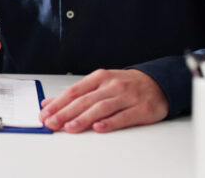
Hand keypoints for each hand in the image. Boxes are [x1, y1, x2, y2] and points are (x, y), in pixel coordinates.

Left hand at [39, 69, 168, 132]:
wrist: (159, 82)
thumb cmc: (126, 85)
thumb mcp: (100, 83)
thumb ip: (76, 94)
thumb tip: (50, 102)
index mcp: (100, 78)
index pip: (74, 91)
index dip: (58, 103)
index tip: (45, 113)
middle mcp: (112, 85)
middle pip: (85, 100)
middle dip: (65, 112)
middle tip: (52, 123)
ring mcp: (127, 96)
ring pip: (102, 108)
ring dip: (84, 118)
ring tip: (70, 127)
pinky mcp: (142, 109)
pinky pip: (123, 116)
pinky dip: (110, 122)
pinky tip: (98, 128)